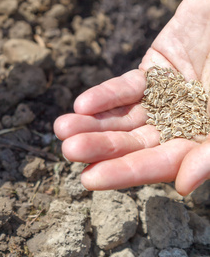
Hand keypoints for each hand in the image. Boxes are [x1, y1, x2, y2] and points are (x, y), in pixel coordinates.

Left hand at [54, 0, 209, 195]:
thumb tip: (183, 185)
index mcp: (205, 141)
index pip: (162, 164)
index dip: (126, 172)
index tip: (89, 179)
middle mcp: (184, 125)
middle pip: (136, 142)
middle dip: (101, 148)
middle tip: (68, 151)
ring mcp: (167, 98)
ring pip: (125, 116)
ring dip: (93, 123)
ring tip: (61, 129)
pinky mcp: (156, 70)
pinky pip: (127, 87)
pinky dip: (106, 95)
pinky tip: (81, 105)